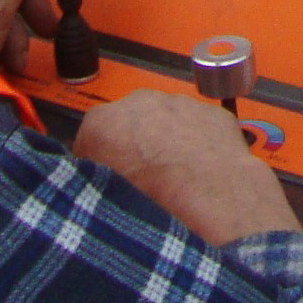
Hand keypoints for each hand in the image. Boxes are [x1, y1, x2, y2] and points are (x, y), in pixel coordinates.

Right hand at [74, 91, 300, 246]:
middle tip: (145, 184)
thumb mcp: (102, 201)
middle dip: (135, 148)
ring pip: (169, 123)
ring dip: (170, 144)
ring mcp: (180, 103)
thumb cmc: (152, 198)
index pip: (90, 141)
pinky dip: (201, 145)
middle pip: (131, 125)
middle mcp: (138, 102)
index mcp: (102, 123)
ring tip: (178, 182)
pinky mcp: (213, 113)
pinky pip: (202, 128)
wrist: (212, 192)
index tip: (109, 186)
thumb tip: (94, 186)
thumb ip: (92, 183)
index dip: (97, 165)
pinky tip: (205, 173)